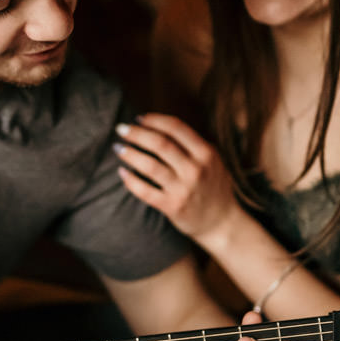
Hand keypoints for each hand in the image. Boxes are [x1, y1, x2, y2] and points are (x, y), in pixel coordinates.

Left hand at [114, 113, 241, 244]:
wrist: (221, 222)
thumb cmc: (212, 186)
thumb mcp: (212, 161)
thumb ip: (192, 144)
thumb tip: (158, 125)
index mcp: (206, 153)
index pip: (176, 128)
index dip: (154, 120)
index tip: (139, 118)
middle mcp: (196, 170)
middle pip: (160, 144)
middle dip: (136, 133)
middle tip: (121, 129)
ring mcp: (183, 189)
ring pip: (150, 166)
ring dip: (130, 154)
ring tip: (118, 148)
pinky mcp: (172, 207)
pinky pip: (145, 191)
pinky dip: (130, 180)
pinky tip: (122, 172)